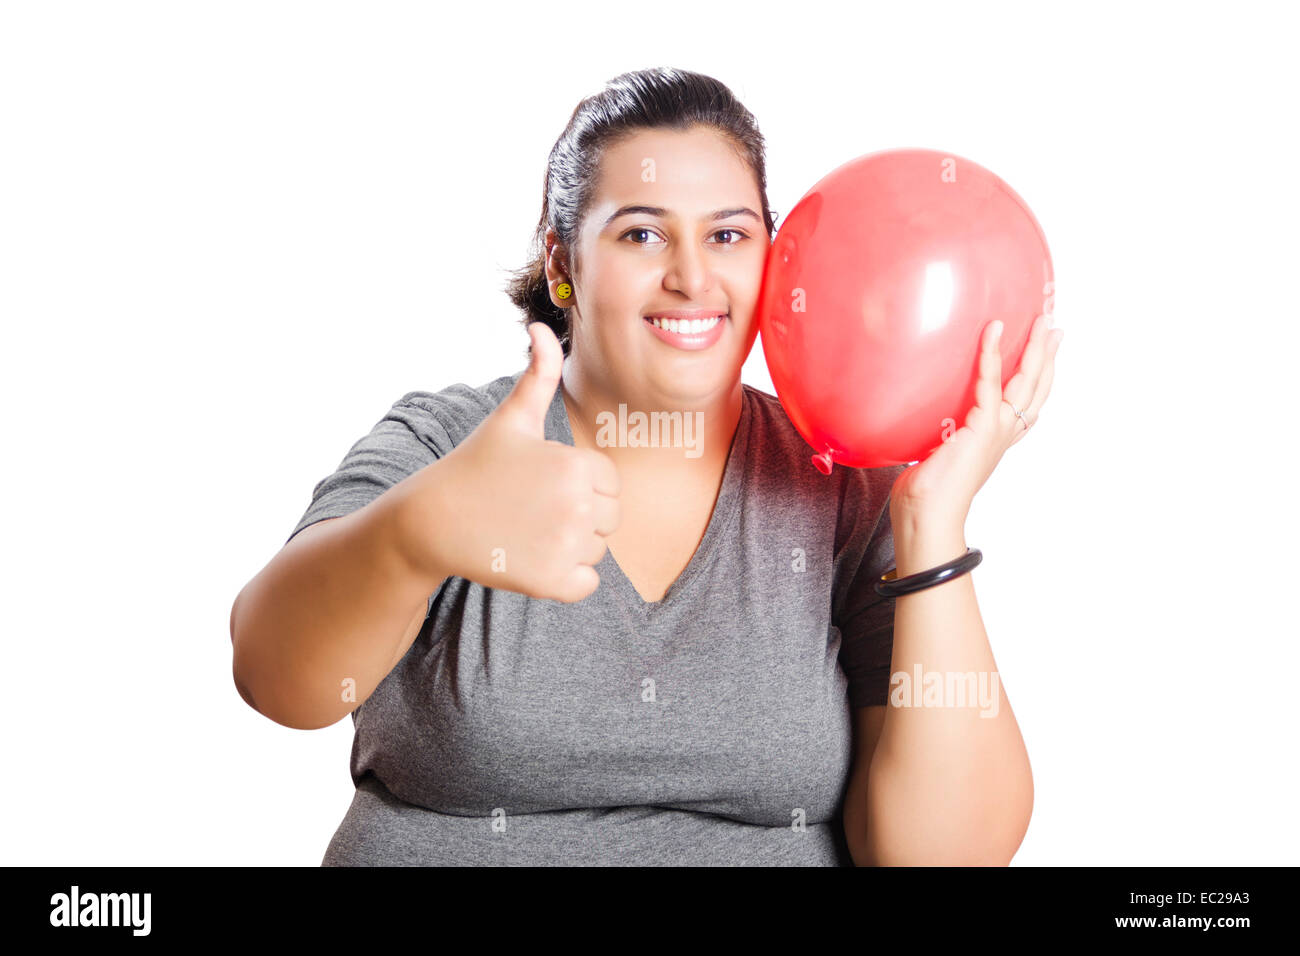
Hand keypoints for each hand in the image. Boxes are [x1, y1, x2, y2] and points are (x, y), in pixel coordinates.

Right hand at [391, 322, 621, 602]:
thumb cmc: (475, 466)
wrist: (432, 521)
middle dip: (578, 516)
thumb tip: (539, 325)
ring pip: (597, 552)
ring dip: (570, 547)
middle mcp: (578, 506)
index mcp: (577, 466)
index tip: (539, 484)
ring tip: (527, 532)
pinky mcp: (553, 584)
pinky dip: (565, 580)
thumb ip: (538, 373)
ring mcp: (566, 547)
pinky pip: (587, 585)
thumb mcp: (512, 418)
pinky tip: (532, 559)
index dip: (578, 484)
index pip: (609, 484)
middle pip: (608, 519)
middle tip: (531, 510)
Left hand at [890, 312, 1063, 526]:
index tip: (1048, 352)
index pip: (1027, 403)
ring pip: (1026, 381)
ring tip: (1041, 320)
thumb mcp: (938, 454)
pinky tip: (993, 329)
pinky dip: (992, 353)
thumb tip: (924, 421)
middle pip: (1036, 388)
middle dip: (1048, 356)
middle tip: (1054, 326)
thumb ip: (942, 434)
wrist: (927, 514)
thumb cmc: (926, 492)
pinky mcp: (983, 426)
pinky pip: (990, 381)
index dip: (1040, 377)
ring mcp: (998, 430)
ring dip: (1035, 348)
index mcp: (999, 440)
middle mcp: (1005, 434)